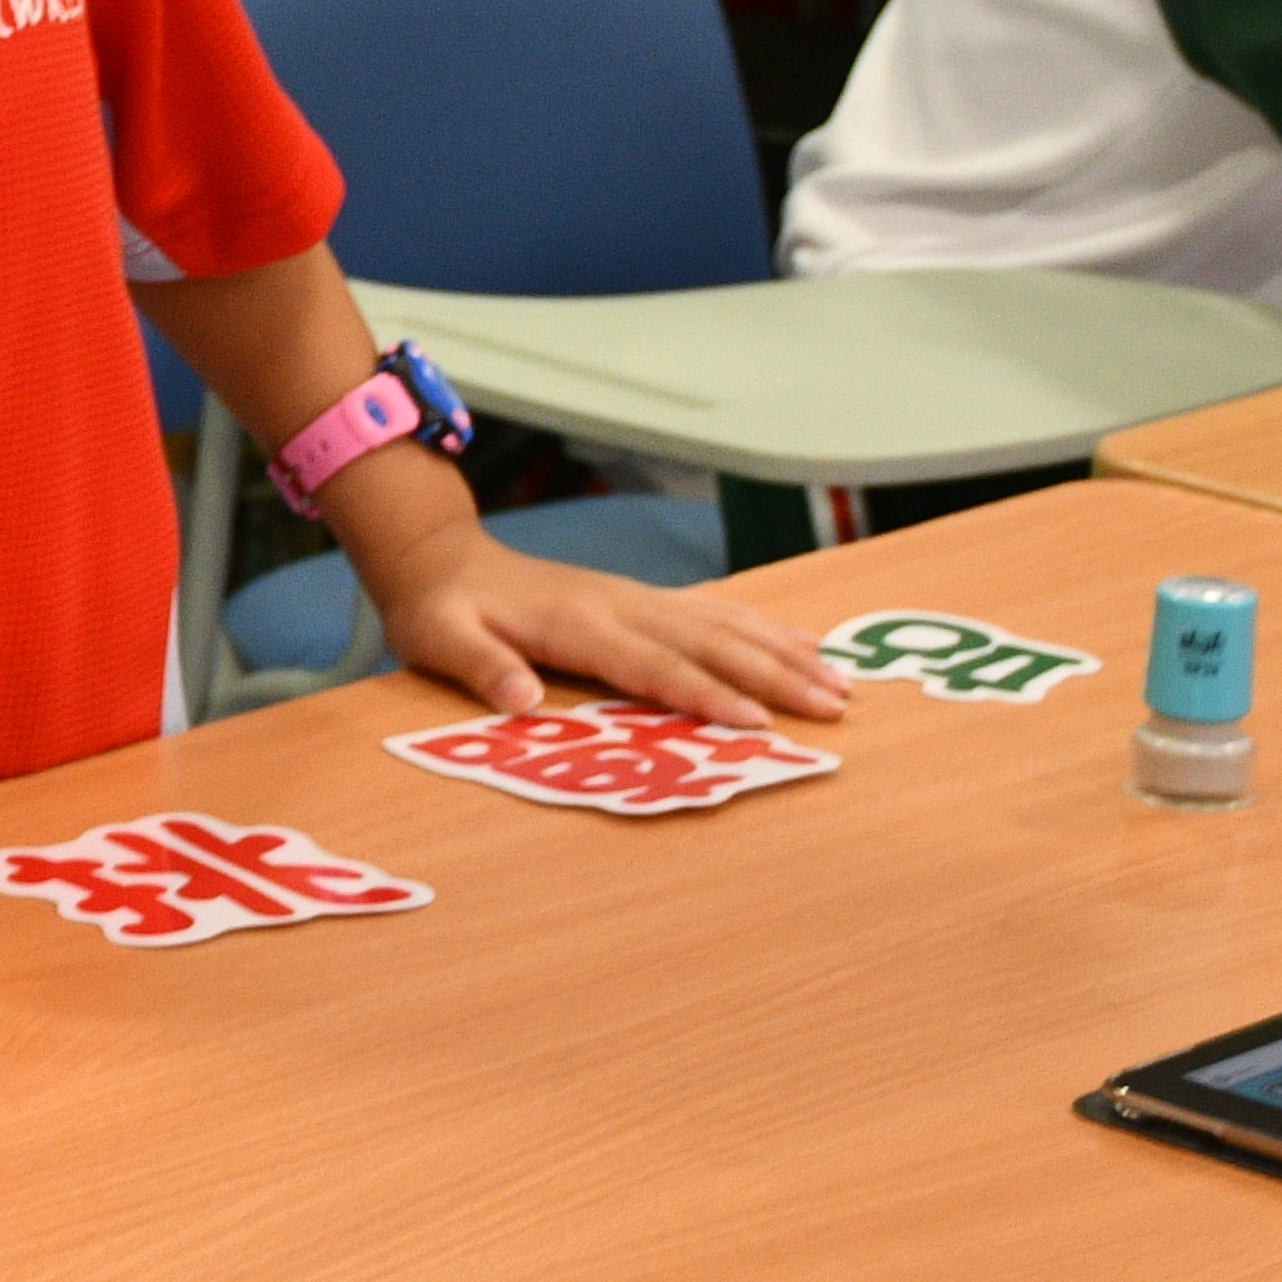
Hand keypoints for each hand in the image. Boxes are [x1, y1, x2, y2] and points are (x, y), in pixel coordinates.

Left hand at [363, 516, 848, 731]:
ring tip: (841, 682)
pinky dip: (766, 628)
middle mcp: (620, 606)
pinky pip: (717, 612)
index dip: (704, 694)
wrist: (443, 559)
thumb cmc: (441, 610)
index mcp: (577, 624)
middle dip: (774, 675)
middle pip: (709, 644)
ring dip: (785, 652)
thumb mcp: (440, 639)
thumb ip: (480, 667)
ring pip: (726, 624)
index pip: (653, 666)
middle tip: (833, 707)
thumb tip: (520, 701)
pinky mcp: (643, 599)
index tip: (756, 722)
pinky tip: (807, 643)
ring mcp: (637, 598)